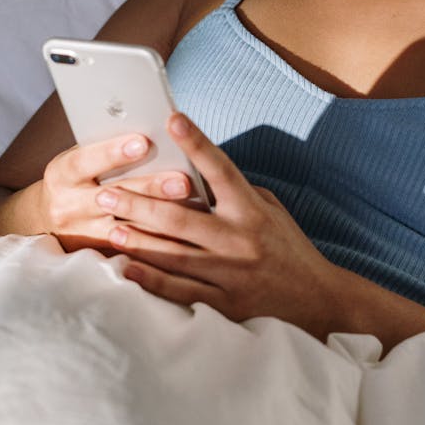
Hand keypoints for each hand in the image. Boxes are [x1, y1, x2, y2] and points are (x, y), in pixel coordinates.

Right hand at [40, 134, 198, 252]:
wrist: (47, 219)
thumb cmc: (76, 178)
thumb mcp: (80, 159)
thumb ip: (105, 150)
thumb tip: (149, 132)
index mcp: (61, 174)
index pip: (85, 161)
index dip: (113, 153)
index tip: (143, 142)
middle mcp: (68, 206)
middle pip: (112, 198)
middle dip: (150, 188)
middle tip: (182, 181)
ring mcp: (82, 233)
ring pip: (126, 229)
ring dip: (161, 220)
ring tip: (192, 209)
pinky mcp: (98, 253)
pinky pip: (132, 250)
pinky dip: (159, 243)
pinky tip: (185, 236)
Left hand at [104, 113, 339, 336]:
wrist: (317, 300)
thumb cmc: (288, 248)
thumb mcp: (271, 210)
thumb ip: (237, 193)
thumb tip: (198, 173)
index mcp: (252, 211)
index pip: (221, 170)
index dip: (196, 143)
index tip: (173, 119)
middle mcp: (240, 240)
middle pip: (180, 218)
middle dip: (139, 202)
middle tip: (107, 191)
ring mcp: (231, 274)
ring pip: (173, 255)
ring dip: (137, 239)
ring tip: (108, 225)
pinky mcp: (225, 304)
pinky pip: (180, 291)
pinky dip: (151, 279)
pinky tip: (127, 268)